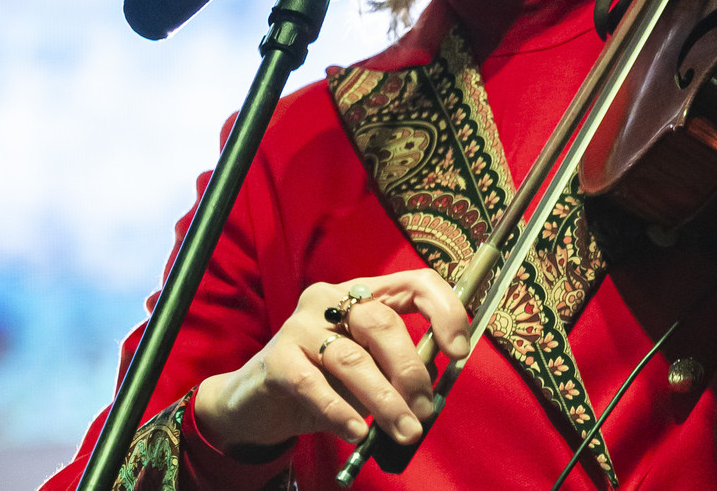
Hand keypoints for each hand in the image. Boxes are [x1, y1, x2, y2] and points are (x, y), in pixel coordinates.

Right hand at [192, 268, 470, 453]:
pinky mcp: (276, 359)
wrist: (257, 403)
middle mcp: (331, 300)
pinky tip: (358, 432)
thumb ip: (395, 371)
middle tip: (425, 409)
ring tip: (405, 430)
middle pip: (382, 322)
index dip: (443, 312)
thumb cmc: (322, 383)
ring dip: (385, 400)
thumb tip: (432, 392)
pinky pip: (314, 385)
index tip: (459, 351)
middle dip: (411, 371)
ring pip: (352, 358)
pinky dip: (341, 411)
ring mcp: (300, 326)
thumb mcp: (366, 372)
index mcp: (361, 294)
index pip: (413, 283)